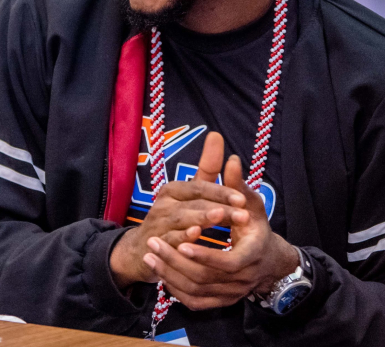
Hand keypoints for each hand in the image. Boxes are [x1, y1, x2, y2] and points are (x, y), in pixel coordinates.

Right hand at [109, 132, 247, 289]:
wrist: (142, 249)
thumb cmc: (174, 216)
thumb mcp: (190, 193)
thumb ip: (206, 168)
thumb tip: (216, 134)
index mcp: (174, 190)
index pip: (200, 187)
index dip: (221, 192)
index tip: (242, 199)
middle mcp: (165, 203)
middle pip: (195, 203)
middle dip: (220, 208)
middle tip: (243, 214)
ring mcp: (159, 223)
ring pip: (182, 219)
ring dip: (202, 218)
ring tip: (220, 216)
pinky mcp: (156, 243)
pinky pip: (169, 239)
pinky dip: (181, 237)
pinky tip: (195, 235)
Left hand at [141, 153, 298, 310]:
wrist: (268, 262)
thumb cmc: (255, 227)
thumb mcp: (250, 203)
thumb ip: (238, 184)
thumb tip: (232, 159)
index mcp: (253, 254)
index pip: (228, 263)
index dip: (205, 255)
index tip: (182, 240)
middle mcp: (243, 279)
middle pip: (205, 279)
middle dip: (176, 261)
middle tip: (152, 243)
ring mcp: (232, 294)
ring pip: (196, 292)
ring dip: (170, 274)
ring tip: (149, 255)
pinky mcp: (221, 302)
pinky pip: (195, 302)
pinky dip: (176, 289)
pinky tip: (161, 273)